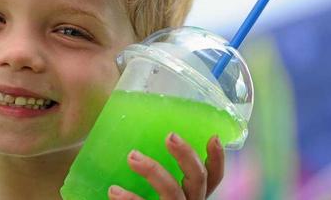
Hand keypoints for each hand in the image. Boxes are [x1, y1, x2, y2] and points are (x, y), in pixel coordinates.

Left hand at [108, 133, 224, 199]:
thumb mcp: (164, 194)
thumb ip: (159, 179)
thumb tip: (135, 151)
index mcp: (194, 197)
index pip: (213, 178)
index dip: (217, 159)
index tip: (213, 137)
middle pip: (198, 179)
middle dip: (186, 155)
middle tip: (169, 136)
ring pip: (173, 192)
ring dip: (153, 171)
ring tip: (132, 156)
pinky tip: (113, 191)